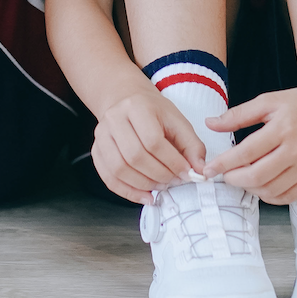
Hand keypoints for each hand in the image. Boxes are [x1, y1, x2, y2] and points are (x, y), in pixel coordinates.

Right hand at [91, 88, 206, 203]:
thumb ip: (192, 146)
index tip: (186, 173)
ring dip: (144, 185)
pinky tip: (144, 195)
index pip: (153, 141)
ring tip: (161, 186)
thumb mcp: (178, 121)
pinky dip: (127, 191)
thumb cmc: (154, 112)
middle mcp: (114, 119)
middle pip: (135, 156)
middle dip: (159, 175)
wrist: (127, 101)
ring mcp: (101, 135)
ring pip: (119, 169)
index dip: (171, 162)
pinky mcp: (96, 150)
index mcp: (137, 107)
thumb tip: (200, 171)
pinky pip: (108, 177)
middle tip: (174, 181)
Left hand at [206, 87, 296, 203]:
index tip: (210, 169)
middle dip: (234, 180)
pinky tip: (263, 186)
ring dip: (251, 189)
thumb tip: (210, 123)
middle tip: (225, 175)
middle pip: (257, 177)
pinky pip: (290, 197)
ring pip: (272, 190)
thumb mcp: (270, 100)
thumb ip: (239, 114)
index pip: (246, 153)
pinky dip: (271, 196)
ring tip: (243, 178)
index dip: (223, 164)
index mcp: (283, 128)